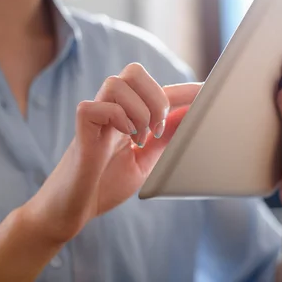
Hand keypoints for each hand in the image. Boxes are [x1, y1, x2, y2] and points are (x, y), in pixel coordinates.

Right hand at [23, 63, 201, 243]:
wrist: (73, 210)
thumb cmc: (104, 185)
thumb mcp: (145, 161)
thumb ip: (164, 138)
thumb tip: (189, 116)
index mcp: (128, 115)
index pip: (158, 90)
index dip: (184, 89)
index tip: (209, 91)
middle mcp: (111, 109)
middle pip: (134, 71)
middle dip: (156, 96)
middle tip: (158, 128)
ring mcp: (95, 116)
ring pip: (117, 82)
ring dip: (138, 110)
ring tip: (140, 137)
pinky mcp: (81, 127)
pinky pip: (98, 106)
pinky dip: (119, 119)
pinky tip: (124, 138)